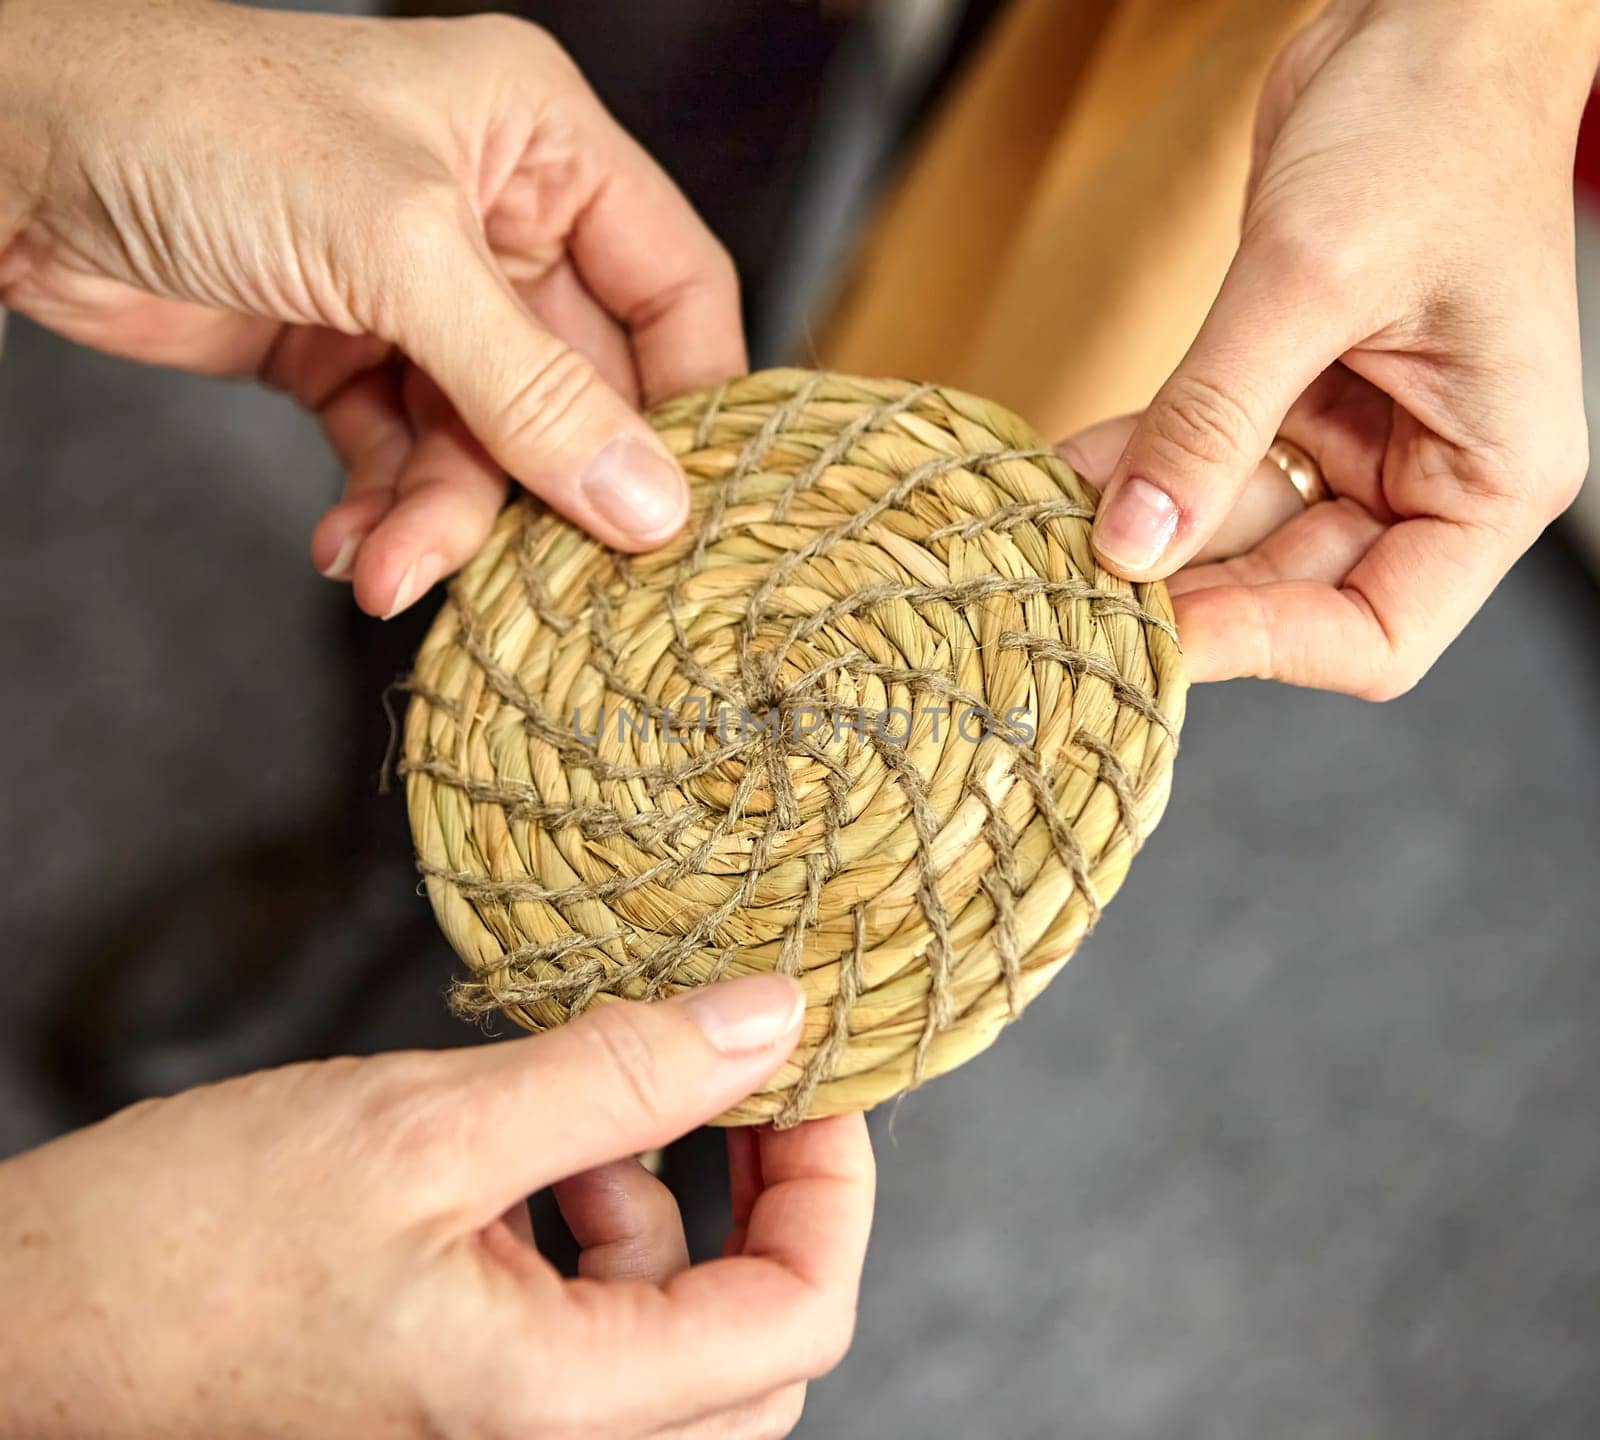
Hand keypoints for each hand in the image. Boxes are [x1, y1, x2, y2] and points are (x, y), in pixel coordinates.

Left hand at [0, 0, 742, 616]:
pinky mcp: (349, 357)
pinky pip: (404, 460)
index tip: (695, 507)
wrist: (13, 150)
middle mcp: (495, 222)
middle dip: (545, 484)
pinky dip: (386, 514)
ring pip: (488, 443)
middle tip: (554, 578)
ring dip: (447, 519)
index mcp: (541, 147)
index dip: (694, 398)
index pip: (674, 283)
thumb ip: (529, 389)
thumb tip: (649, 504)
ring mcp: (421, 297)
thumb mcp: (398, 252)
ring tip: (395, 571)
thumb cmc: (201, 124)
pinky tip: (352, 550)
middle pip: (579, 387)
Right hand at [0, 976, 873, 1437]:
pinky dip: (597, 1253)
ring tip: (585, 1135)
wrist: (25, 1333)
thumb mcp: (425, 1125)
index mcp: (552, 1412)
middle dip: (760, 1202)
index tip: (811, 1074)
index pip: (797, 1316)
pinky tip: (530, 1178)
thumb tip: (769, 1019)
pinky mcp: (463, 1424)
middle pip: (757, 1348)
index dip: (831, 1181)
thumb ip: (617, 1076)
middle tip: (730, 1089)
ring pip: (678, 1351)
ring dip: (665, 1222)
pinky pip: (592, 1351)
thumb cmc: (187, 1246)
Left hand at [1065, 0, 1597, 698]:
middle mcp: (1426, 474)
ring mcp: (1359, 437)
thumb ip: (1214, 419)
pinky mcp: (1296, 392)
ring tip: (1048, 525)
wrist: (1426, 20)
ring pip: (1233, 524)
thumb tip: (1133, 543)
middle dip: (1181, 582)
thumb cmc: (1429, 125)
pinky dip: (1140, 462)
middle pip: (1289, 589)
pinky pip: (1206, 455)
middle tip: (1073, 591)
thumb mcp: (1309, 280)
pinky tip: (1066, 471)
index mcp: (1488, 480)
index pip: (1379, 635)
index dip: (1265, 646)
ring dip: (1141, 523)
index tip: (1159, 636)